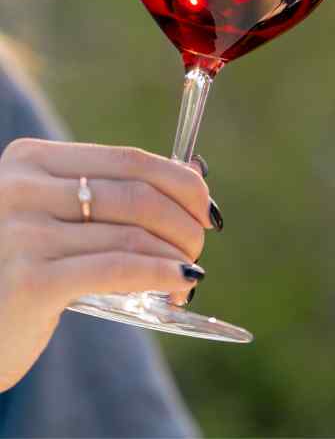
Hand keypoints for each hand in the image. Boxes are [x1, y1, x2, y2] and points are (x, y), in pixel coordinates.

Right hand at [0, 139, 213, 391]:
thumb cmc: (26, 266)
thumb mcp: (62, 218)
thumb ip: (118, 193)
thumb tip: (193, 172)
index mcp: (32, 160)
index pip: (130, 160)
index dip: (181, 182)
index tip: (206, 208)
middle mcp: (20, 189)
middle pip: (136, 196)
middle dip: (183, 223)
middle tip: (198, 247)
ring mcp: (21, 233)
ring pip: (131, 235)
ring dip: (176, 255)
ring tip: (189, 274)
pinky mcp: (29, 281)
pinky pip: (117, 269)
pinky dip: (159, 273)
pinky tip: (180, 283)